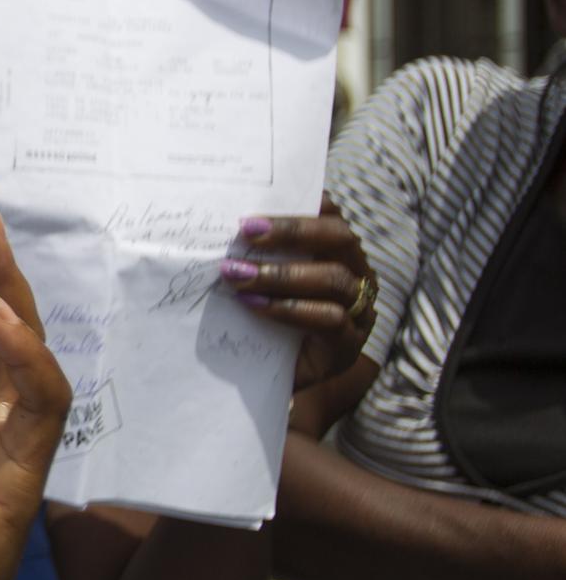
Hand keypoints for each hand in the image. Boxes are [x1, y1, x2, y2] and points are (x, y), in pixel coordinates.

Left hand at [219, 195, 377, 392]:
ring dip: (281, 274)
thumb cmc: (265, 321)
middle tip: (246, 230)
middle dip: (292, 231)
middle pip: (340, 239)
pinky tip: (254, 304)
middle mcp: (358, 276)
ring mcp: (360, 311)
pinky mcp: (349, 345)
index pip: (331, 217)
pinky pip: (329, 319)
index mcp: (341, 253)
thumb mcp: (262, 282)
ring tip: (237, 274)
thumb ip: (257, 254)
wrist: (271, 380)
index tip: (269, 198)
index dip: (305, 205)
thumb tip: (219, 221)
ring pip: (333, 279)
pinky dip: (288, 309)